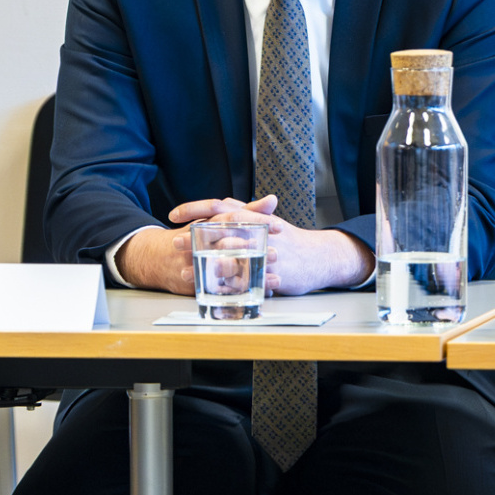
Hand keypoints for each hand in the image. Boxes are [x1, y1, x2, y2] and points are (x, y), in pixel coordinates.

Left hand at [166, 195, 374, 295]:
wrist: (321, 256)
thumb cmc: (291, 240)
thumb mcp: (269, 222)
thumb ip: (245, 212)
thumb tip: (221, 204)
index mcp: (254, 217)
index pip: (220, 206)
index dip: (195, 208)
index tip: (173, 214)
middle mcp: (258, 231)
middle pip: (222, 231)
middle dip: (196, 237)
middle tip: (176, 243)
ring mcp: (265, 252)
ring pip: (231, 257)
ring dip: (206, 264)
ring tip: (185, 271)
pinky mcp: (273, 273)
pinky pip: (247, 280)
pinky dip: (228, 285)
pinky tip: (212, 289)